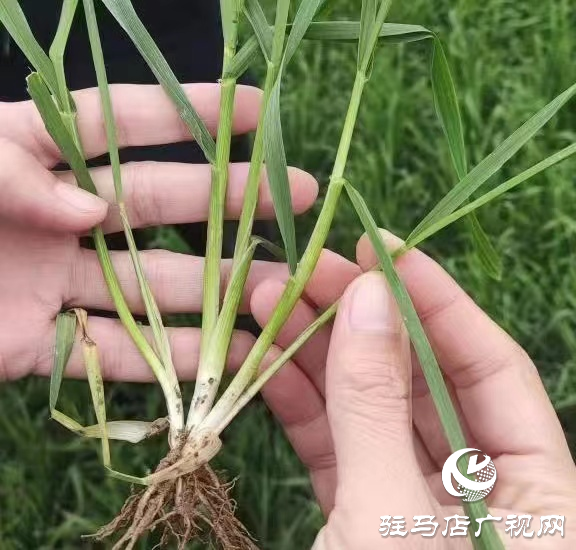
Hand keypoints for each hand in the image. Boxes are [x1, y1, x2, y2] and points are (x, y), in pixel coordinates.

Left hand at [0, 84, 317, 380]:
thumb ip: (15, 174)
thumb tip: (88, 212)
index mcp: (33, 156)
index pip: (123, 124)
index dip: (190, 113)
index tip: (256, 110)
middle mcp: (57, 218)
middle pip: (158, 204)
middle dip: (231, 199)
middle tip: (298, 194)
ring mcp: (55, 283)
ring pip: (151, 285)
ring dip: (215, 288)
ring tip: (279, 286)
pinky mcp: (40, 347)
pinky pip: (115, 354)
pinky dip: (167, 359)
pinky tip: (223, 357)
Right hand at [252, 230, 575, 547]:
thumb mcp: (390, 514)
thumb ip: (377, 409)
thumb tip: (366, 298)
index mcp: (537, 497)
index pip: (492, 368)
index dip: (438, 301)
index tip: (382, 250)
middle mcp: (478, 491)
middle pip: (419, 379)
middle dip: (358, 319)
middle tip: (306, 269)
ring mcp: (413, 501)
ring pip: (367, 407)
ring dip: (315, 352)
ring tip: (268, 301)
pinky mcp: (360, 516)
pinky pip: (334, 445)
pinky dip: (299, 404)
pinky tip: (263, 360)